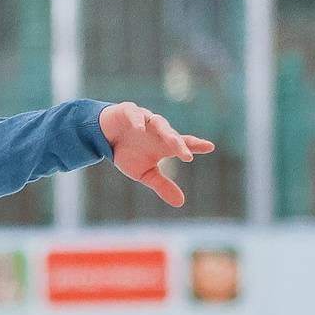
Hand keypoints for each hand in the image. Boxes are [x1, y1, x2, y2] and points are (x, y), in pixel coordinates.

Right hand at [98, 102, 214, 207]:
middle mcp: (157, 130)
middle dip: (179, 144)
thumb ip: (163, 185)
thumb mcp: (145, 173)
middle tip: (186, 156)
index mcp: (163, 143)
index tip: (210, 147)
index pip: (183, 143)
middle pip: (171, 134)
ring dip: (165, 132)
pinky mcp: (127, 111)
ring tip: (172, 142)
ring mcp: (143, 119)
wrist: (104, 137)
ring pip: (158, 122)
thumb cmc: (128, 153)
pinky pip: (134, 113)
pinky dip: (137, 120)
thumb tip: (181, 203)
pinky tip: (139, 128)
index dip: (196, 145)